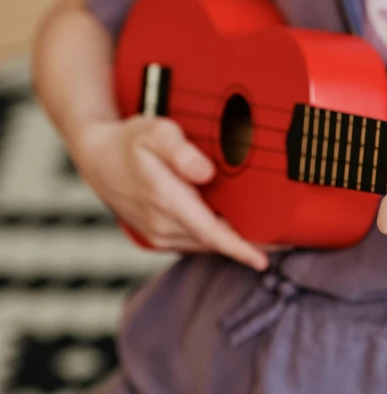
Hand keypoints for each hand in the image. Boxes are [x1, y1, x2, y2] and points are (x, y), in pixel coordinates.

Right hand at [72, 116, 270, 270]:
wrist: (96, 157)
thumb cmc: (129, 142)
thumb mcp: (155, 133)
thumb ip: (181, 151)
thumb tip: (207, 173)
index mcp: (165, 200)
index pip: (210, 233)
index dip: (239, 248)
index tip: (263, 261)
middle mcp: (161, 224)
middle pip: (213, 241)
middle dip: (245, 244)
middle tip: (282, 241)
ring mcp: (157, 234)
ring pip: (204, 243)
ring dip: (230, 242)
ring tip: (261, 235)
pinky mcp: (156, 236)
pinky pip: (193, 241)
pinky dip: (213, 238)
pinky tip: (230, 229)